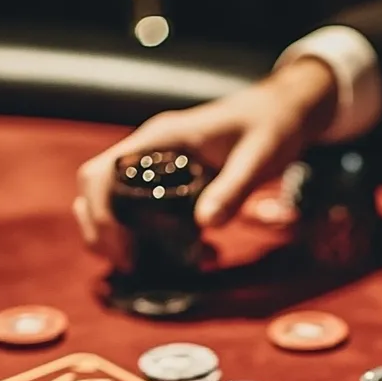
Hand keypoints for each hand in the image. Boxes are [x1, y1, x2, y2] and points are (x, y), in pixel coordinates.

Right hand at [73, 57, 337, 268]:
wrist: (284, 112)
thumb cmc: (271, 127)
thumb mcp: (258, 158)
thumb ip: (232, 189)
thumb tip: (205, 225)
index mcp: (160, 139)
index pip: (102, 174)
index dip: (102, 218)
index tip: (126, 256)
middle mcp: (149, 150)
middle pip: (97, 190)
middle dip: (104, 232)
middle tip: (132, 268)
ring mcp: (157, 165)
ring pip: (114, 201)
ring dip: (124, 237)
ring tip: (150, 267)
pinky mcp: (171, 180)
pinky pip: (144, 208)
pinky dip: (151, 235)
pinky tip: (186, 256)